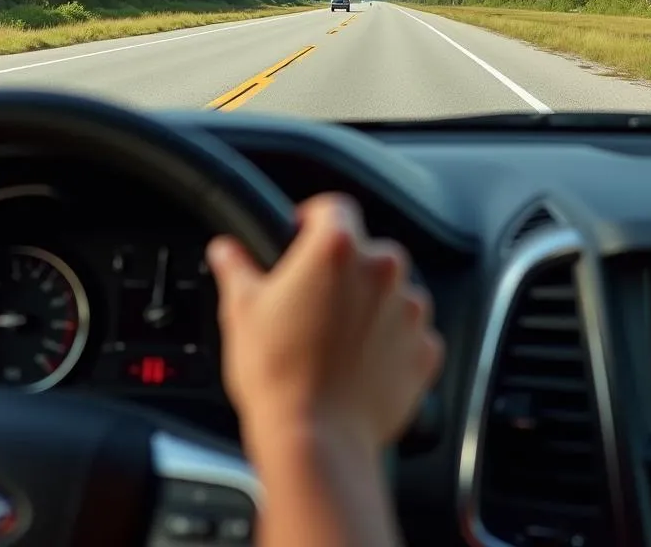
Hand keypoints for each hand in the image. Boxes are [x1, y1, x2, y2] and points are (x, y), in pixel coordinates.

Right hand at [206, 193, 443, 464]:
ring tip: (334, 336)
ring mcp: (410, 311)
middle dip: (342, 267)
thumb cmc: (276, 375)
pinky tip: (360, 361)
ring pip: (392, 291)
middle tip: (312, 299)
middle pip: (366, 249)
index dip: (313, 218)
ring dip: (370, 303)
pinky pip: (411, 333)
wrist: (316, 442)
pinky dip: (391, 341)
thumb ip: (236, 267)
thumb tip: (225, 250)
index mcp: (337, 247)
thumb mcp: (241, 310)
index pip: (334, 207)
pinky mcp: (424, 350)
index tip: (301, 235)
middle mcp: (382, 270)